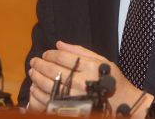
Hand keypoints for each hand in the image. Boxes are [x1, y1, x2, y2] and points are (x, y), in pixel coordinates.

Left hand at [28, 41, 152, 116]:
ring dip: (36, 78)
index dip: (50, 54)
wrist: (122, 104)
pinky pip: (48, 102)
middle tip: (33, 61)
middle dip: (40, 64)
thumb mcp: (100, 60)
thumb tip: (58, 44)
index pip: (62, 57)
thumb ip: (79, 51)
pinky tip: (35, 88)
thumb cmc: (111, 80)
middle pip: (52, 70)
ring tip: (32, 72)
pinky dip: (39, 94)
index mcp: (89, 67)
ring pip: (47, 86)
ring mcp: (74, 98)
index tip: (45, 54)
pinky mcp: (70, 110)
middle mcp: (81, 82)